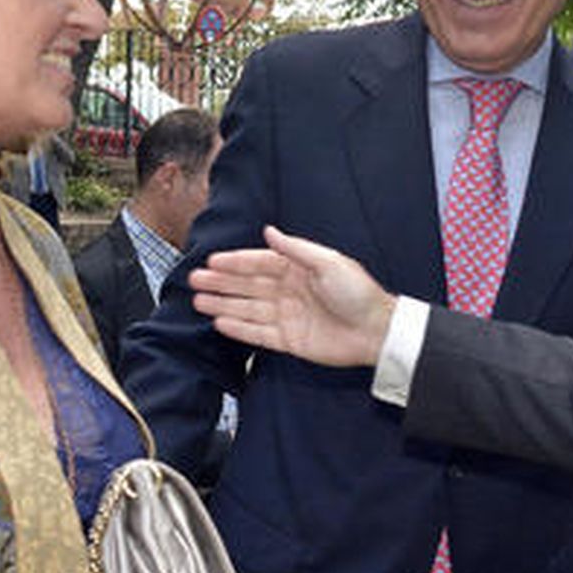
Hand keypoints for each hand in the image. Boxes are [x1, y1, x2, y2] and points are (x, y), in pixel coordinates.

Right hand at [190, 226, 394, 367]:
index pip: (259, 263)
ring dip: (223, 304)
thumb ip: (296, 248)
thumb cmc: (358, 293)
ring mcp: (287, 316)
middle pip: (248, 286)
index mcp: (298, 270)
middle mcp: (289, 291)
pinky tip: (220, 322)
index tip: (211, 260)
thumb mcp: (328, 262)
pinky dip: (238, 328)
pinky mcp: (289, 340)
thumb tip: (268, 231)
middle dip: (221, 282)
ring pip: (247, 309)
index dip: (235, 262)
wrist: (376, 331)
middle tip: (195, 280)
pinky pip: (258, 333)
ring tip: (198, 301)